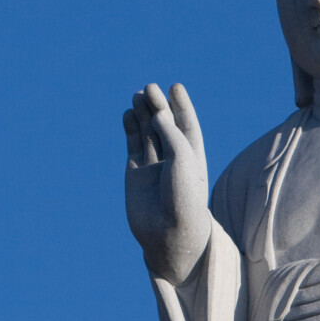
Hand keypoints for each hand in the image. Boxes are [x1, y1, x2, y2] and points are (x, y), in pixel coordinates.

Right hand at [123, 82, 210, 284]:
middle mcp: (173, 160)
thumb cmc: (184, 195)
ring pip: (147, 134)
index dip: (181, 106)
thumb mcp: (182, 157)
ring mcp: (153, 167)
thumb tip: (155, 113)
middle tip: (149, 87)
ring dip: (142, 114)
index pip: (187, 125)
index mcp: (192, 156)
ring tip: (137, 95)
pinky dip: (130, 130)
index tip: (175, 87)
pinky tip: (127, 114)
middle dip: (158, 106)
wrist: (169, 233)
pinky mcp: (135, 175)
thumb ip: (169, 133)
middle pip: (164, 125)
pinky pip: (133, 147)